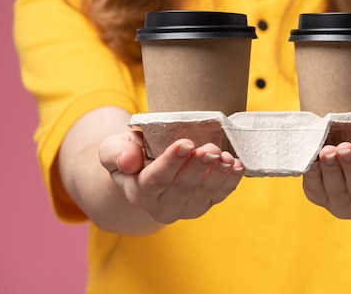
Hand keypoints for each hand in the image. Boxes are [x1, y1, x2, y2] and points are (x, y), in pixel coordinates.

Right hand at [99, 132, 244, 223]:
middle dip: (198, 166)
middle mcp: (162, 205)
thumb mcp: (114, 148)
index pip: (155, 179)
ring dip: (217, 174)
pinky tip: (237, 165)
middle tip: (210, 148)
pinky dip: (230, 181)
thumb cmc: (131, 153)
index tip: (186, 143)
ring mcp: (185, 207)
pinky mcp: (204, 204)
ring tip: (225, 157)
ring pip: (203, 194)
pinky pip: (219, 195)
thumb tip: (127, 161)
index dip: (171, 162)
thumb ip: (116, 152)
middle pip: (183, 187)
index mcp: (138, 191)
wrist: (144, 171)